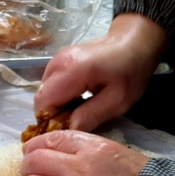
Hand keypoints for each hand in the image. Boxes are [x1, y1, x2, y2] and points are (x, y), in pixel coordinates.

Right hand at [34, 13, 167, 131]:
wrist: (133, 43)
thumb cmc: (129, 72)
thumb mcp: (117, 101)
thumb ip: (90, 117)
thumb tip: (67, 132)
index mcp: (70, 71)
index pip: (43, 104)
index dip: (52, 120)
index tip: (69, 128)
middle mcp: (57, 63)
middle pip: (41, 98)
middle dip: (55, 113)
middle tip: (78, 119)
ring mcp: (55, 59)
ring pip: (44, 92)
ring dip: (58, 105)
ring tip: (81, 108)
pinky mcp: (58, 60)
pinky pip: (51, 85)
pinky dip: (60, 96)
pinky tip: (79, 97)